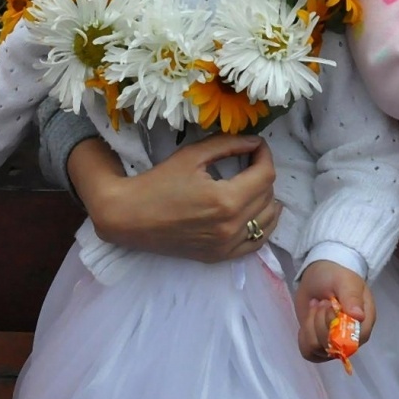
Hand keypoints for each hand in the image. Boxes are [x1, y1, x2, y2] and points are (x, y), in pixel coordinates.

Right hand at [70, 135, 280, 261]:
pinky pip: (256, 243)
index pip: (265, 176)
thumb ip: (227, 145)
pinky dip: (263, 226)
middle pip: (268, 196)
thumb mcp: (192, 156)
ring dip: (266, 199)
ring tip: (254, 183)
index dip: (265, 156)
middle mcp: (231, 227)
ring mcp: (227, 246)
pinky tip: (258, 212)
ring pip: (267, 221)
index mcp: (225, 201)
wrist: (130, 218)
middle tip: (250, 160)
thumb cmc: (158, 182)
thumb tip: (254, 142)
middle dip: (263, 173)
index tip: (256, 146)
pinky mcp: (220, 257)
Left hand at [294, 260, 373, 361]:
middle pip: (331, 346)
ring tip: (315, 307)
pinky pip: (308, 352)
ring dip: (310, 324)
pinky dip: (303, 335)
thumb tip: (359, 317)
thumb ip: (352, 297)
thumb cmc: (336, 276)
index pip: (352, 340)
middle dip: (319, 320)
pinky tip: (308, 320)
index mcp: (364, 324)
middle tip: (321, 302)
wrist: (319, 276)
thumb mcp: (345, 281)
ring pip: (316, 349)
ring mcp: (334, 345)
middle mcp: (351, 339)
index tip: (329, 304)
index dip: (335, 325)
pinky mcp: (319, 346)